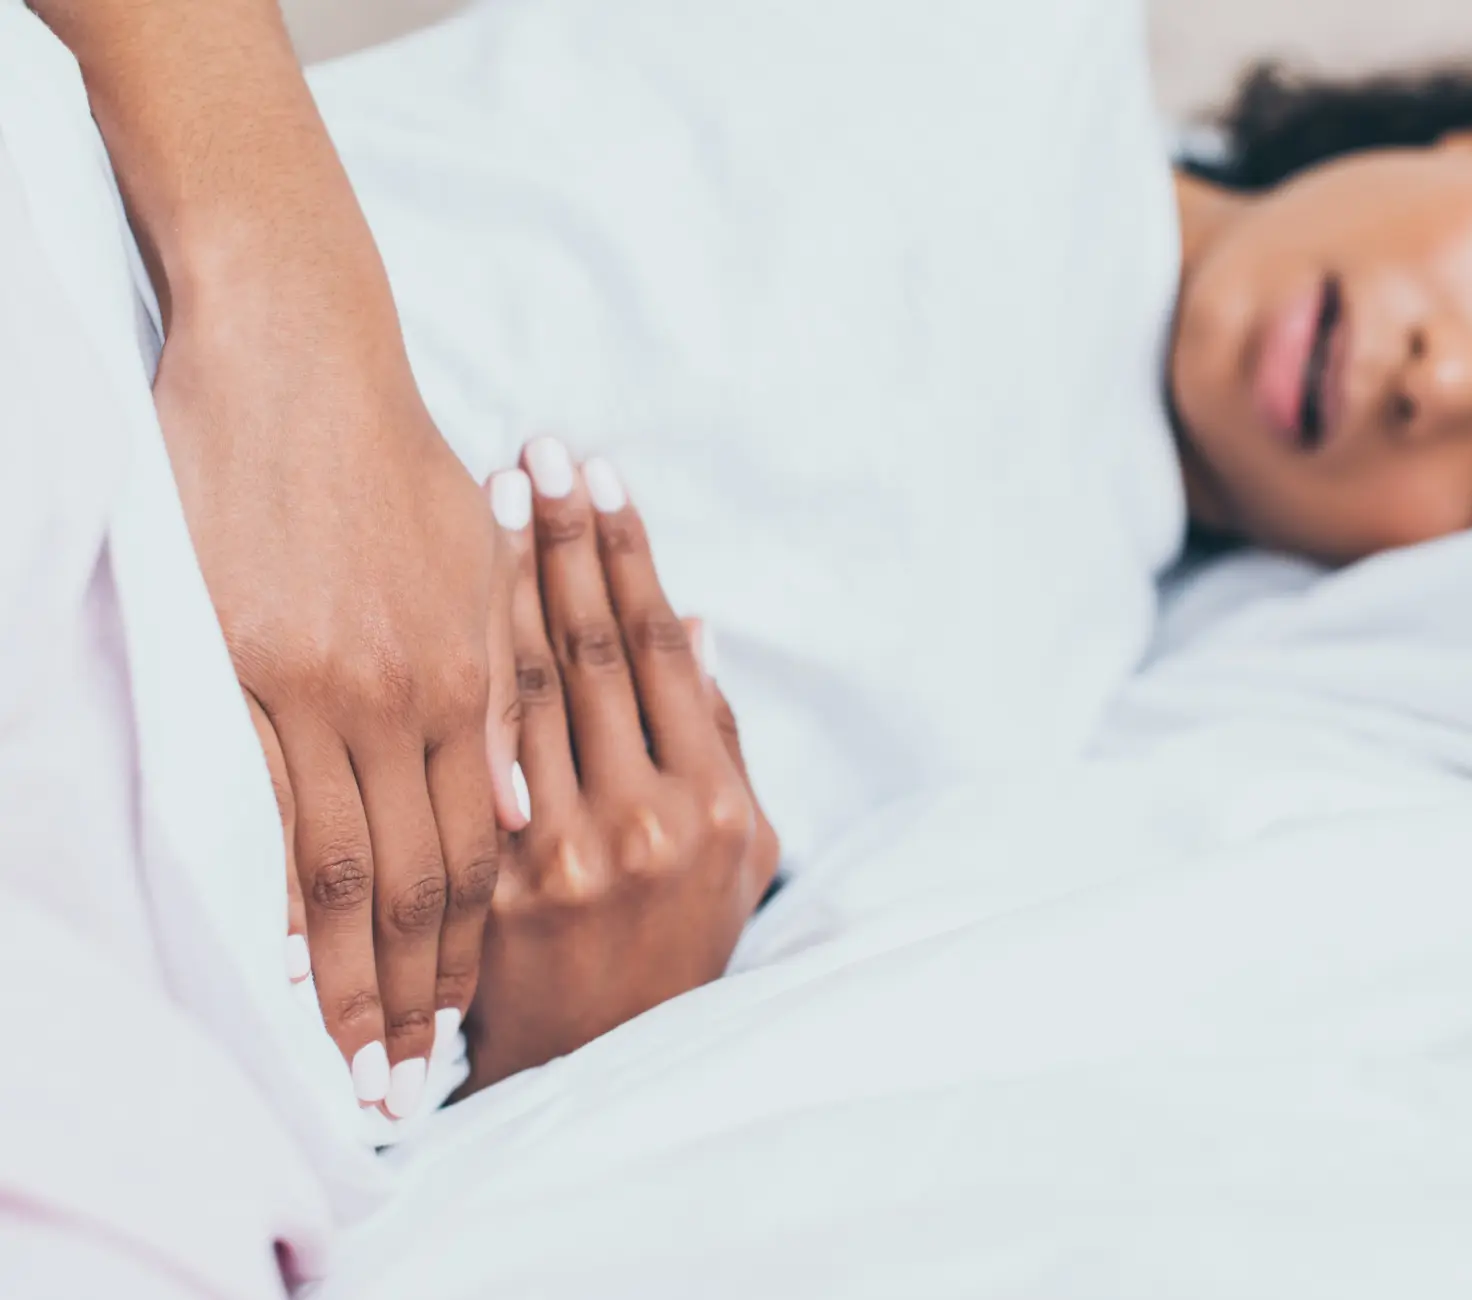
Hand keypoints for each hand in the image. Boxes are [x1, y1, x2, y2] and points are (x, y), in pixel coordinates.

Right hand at [156, 301, 524, 1119]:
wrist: (306, 361)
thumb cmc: (400, 465)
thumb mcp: (477, 573)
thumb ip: (500, 697)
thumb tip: (518, 814)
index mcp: (470, 679)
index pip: (482, 850)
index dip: (474, 945)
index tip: (464, 1024)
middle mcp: (404, 698)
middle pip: (418, 878)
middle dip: (414, 989)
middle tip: (403, 1083)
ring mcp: (318, 685)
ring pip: (339, 860)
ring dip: (342, 969)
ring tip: (342, 1053)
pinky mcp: (239, 662)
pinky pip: (259, 799)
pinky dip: (269, 883)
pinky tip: (272, 953)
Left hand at [462, 442, 778, 1093]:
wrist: (602, 1066)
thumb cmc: (683, 938)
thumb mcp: (742, 847)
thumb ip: (719, 739)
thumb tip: (701, 627)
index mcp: (710, 805)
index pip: (663, 651)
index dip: (634, 557)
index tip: (609, 478)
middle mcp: (637, 821)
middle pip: (590, 650)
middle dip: (566, 540)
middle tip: (545, 444)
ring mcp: (553, 853)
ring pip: (522, 686)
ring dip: (509, 578)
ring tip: (499, 488)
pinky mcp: (485, 882)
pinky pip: (468, 754)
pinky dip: (459, 664)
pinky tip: (445, 593)